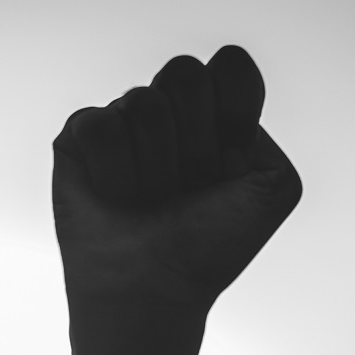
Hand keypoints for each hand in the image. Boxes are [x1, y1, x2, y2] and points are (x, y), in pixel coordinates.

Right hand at [53, 47, 301, 320]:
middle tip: (188, 185)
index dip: (232, 115)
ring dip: (153, 167)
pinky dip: (113, 172)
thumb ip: (268, 125)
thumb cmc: (210, 246)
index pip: (229, 67)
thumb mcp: (275, 188)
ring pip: (141, 103)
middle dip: (194, 141)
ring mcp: (122, 120)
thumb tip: (206, 94)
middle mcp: (169, 112)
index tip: (229, 165)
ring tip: (149, 200)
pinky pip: (98, 125)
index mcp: (217, 116)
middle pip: (184, 73)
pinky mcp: (78, 137)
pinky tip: (114, 198)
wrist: (154, 287)